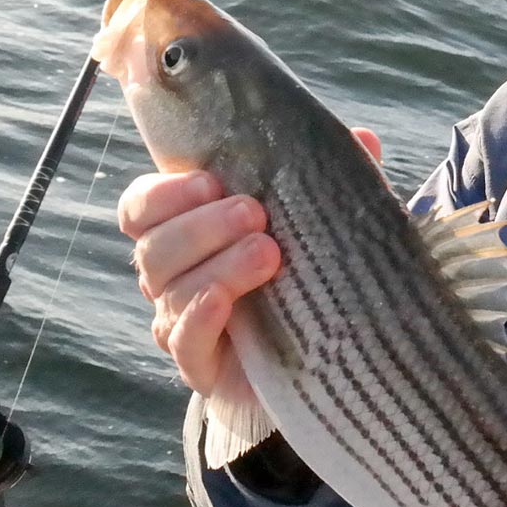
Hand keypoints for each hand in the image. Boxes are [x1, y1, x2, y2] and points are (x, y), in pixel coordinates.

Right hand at [119, 128, 380, 394]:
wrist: (320, 368)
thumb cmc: (308, 283)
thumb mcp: (320, 229)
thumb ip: (331, 185)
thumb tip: (364, 138)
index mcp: (187, 234)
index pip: (142, 206)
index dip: (165, 192)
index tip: (212, 181)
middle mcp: (173, 277)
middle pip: (152, 245)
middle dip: (200, 225)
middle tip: (254, 213)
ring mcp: (181, 324)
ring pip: (168, 289)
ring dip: (216, 265)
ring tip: (268, 252)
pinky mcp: (199, 367)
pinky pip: (182, 341)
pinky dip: (201, 316)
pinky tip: (229, 301)